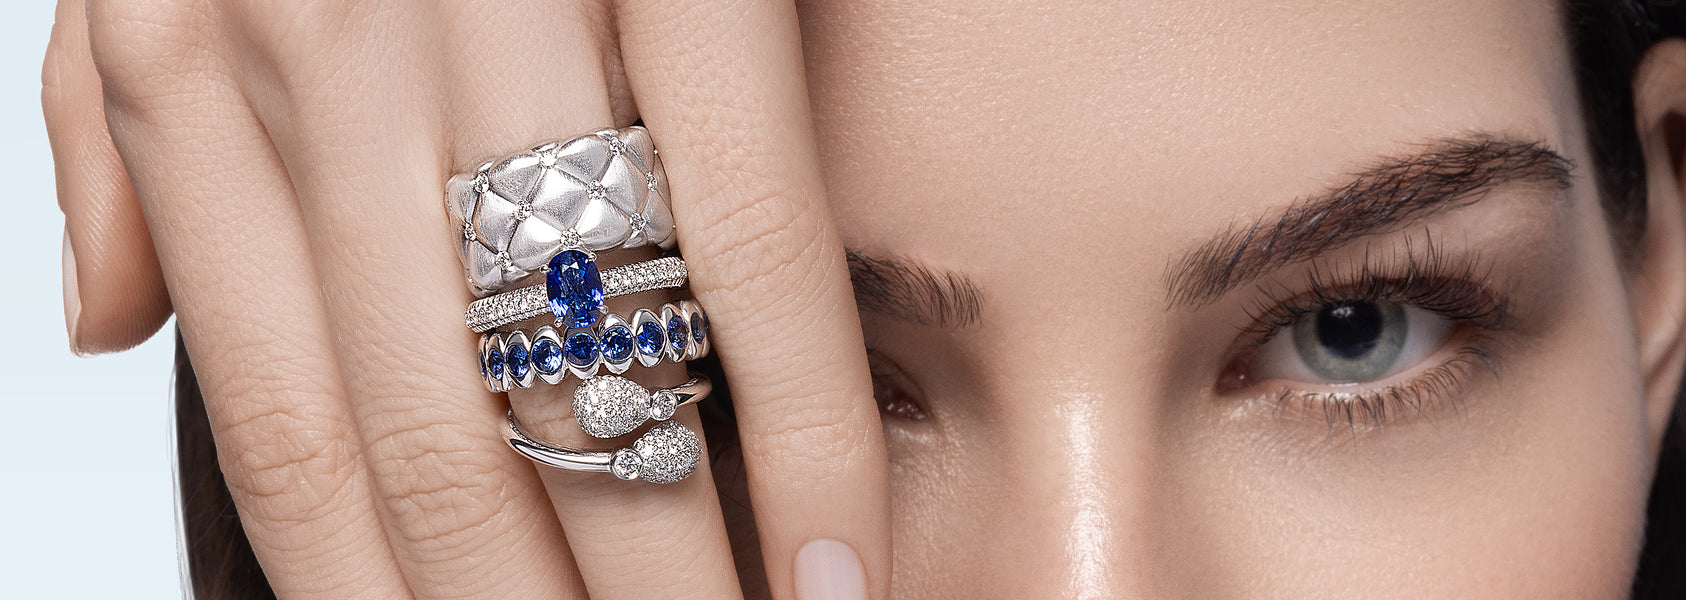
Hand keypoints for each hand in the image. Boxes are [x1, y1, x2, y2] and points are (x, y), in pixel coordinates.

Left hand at [44, 0, 889, 597]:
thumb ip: (112, 137)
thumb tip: (102, 332)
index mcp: (206, 83)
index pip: (287, 437)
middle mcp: (336, 72)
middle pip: (440, 450)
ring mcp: (511, 29)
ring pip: (582, 382)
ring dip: (664, 584)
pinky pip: (749, 254)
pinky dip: (804, 436)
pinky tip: (833, 569)